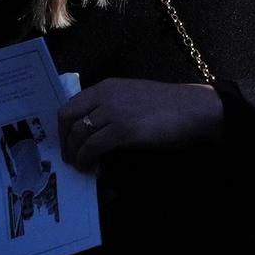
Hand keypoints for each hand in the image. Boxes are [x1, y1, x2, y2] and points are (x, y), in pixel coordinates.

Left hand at [58, 78, 223, 170]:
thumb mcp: (132, 96)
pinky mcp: (122, 130)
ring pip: (79, 134)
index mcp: (106, 87)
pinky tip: (91, 167)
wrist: (191, 108)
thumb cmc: (167, 104)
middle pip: (68, 118)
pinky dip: (87, 159)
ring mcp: (112, 112)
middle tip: (68, 156)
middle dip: (64, 140)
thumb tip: (94, 127)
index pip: (71, 104)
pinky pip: (93, 146)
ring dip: (75, 154)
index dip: (63, 126)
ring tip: (79, 165)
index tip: (66, 141)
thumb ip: (111, 105)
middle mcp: (105, 96)